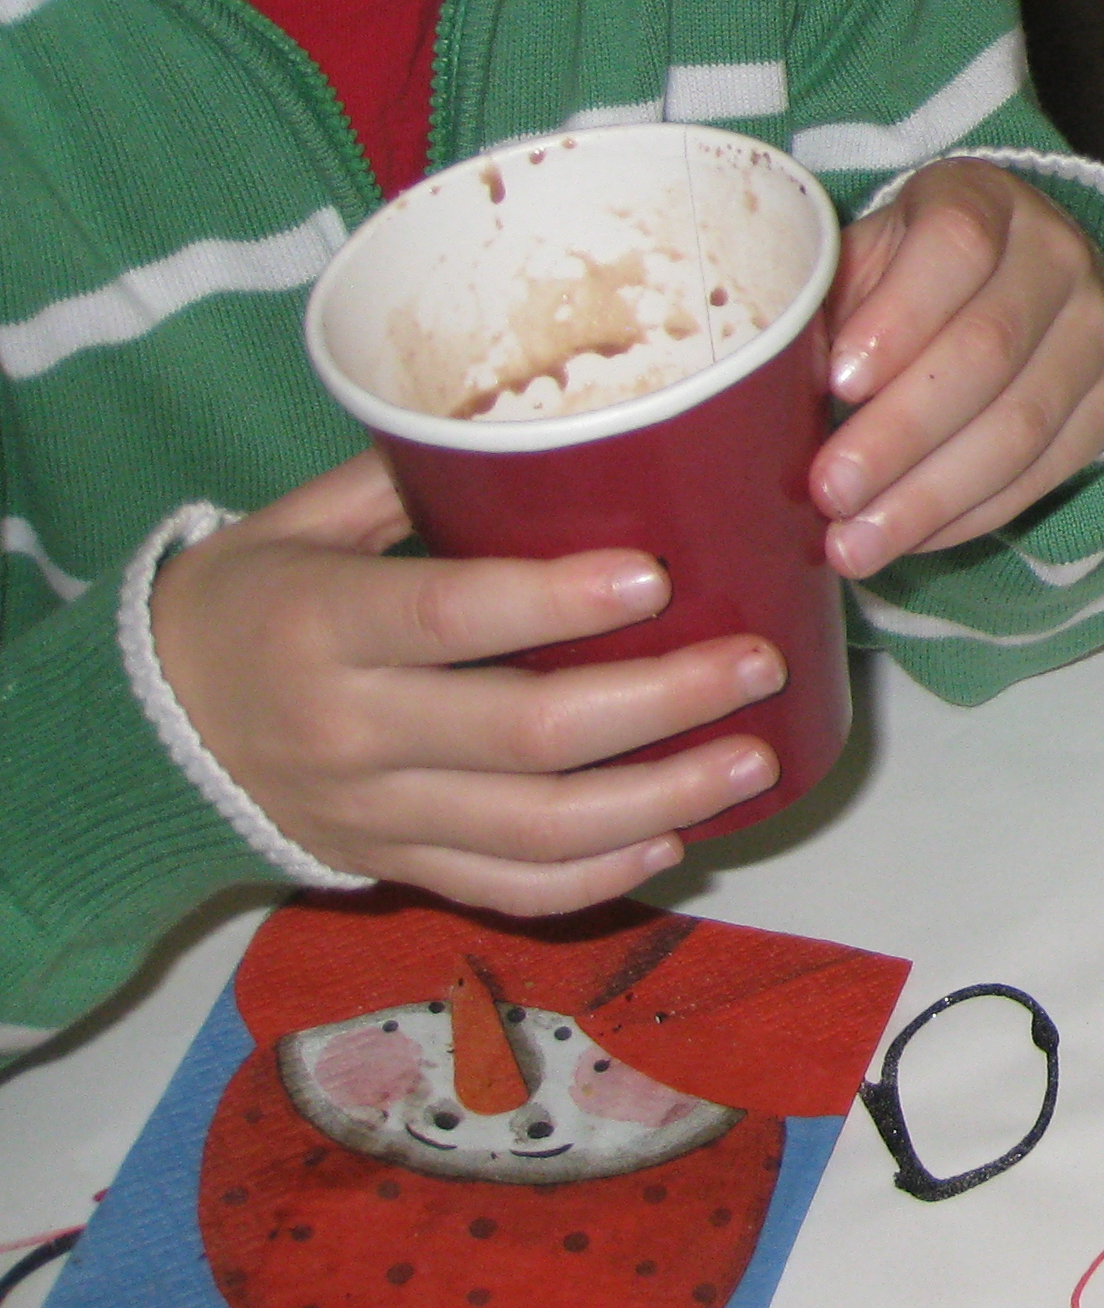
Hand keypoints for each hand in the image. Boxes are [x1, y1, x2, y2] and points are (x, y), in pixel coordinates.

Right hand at [150, 450, 783, 909]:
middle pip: (525, 735)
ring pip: (536, 831)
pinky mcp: (392, 867)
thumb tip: (555, 417)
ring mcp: (374, 814)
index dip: (556, 602)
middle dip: (659, 703)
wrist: (144, 735)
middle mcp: (348, 730)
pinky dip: (597, 876)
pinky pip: (506, 890)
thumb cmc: (248, 601)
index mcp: (321, 625)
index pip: (453, 617)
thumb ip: (415, 473)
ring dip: (661, 800)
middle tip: (755, 662)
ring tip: (754, 757)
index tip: (655, 575)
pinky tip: (676, 839)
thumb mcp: (301, 521)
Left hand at [818, 159, 1103, 576]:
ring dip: (930, 495)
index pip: (956, 248)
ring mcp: (1096, 333)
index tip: (839, 382)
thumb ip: (829, 303)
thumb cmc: (911, 271)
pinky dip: (969, 515)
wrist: (1022, 275)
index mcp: (985, 200)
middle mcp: (1059, 258)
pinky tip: (909, 538)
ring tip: (856, 543)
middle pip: (988, 350)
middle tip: (829, 490)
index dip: (899, 318)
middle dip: (901, 432)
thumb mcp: (866, 255)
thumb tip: (766, 392)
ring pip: (1020, 425)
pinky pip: (1044, 472)